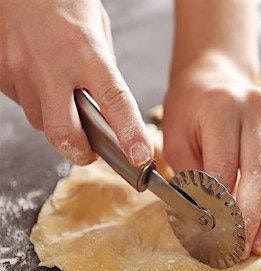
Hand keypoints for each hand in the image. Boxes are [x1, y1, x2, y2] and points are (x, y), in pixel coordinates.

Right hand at [0, 0, 151, 165]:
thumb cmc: (63, 1)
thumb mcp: (99, 30)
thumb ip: (104, 68)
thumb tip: (106, 104)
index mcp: (87, 52)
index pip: (115, 102)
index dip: (129, 135)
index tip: (140, 157)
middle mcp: (53, 65)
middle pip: (64, 132)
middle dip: (81, 152)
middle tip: (92, 153)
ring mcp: (22, 70)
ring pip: (41, 122)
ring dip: (57, 122)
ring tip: (64, 98)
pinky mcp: (1, 73)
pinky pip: (23, 104)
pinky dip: (36, 102)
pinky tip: (42, 80)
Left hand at [163, 55, 260, 256]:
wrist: (215, 75)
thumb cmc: (189, 110)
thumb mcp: (175, 138)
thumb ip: (191, 176)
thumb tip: (204, 221)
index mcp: (221, 106)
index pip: (225, 166)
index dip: (219, 205)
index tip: (211, 236)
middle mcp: (256, 108)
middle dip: (249, 216)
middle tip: (237, 248)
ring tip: (256, 246)